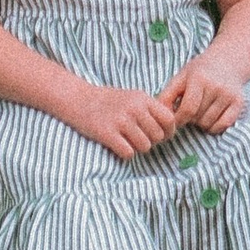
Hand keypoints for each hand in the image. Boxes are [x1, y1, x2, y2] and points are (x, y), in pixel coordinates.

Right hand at [62, 79, 184, 160]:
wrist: (79, 99)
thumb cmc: (109, 101)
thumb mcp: (132, 97)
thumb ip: (150, 109)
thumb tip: (170, 128)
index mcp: (142, 98)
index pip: (169, 119)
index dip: (168, 131)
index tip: (160, 135)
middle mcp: (134, 108)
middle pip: (157, 136)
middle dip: (151, 141)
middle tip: (140, 138)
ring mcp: (120, 121)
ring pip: (145, 146)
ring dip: (138, 148)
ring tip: (128, 141)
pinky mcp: (107, 133)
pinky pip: (128, 153)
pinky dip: (125, 153)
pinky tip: (118, 145)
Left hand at [156, 57, 249, 135]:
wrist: (228, 61)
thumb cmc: (199, 71)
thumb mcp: (181, 77)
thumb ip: (167, 95)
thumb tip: (159, 115)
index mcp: (199, 78)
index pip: (187, 109)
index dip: (178, 119)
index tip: (175, 119)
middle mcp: (216, 86)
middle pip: (197, 118)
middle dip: (190, 118)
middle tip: (190, 109)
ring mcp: (229, 95)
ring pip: (209, 123)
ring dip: (201, 122)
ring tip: (200, 110)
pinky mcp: (239, 103)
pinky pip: (222, 126)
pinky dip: (214, 126)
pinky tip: (210, 116)